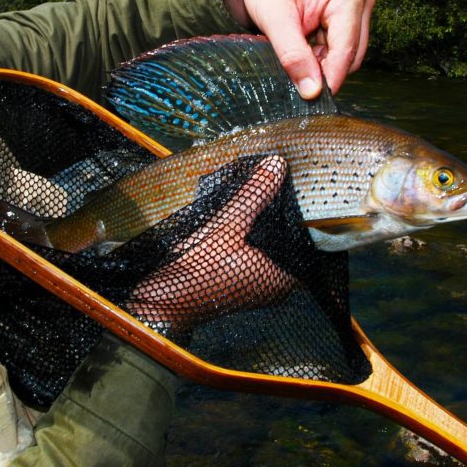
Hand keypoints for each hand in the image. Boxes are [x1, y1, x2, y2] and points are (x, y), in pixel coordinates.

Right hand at [126, 155, 297, 334]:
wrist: (162, 301)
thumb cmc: (198, 269)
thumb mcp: (228, 225)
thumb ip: (255, 195)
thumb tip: (277, 165)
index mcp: (283, 278)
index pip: (304, 238)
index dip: (301, 211)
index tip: (298, 186)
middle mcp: (276, 286)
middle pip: (286, 241)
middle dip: (278, 214)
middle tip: (277, 181)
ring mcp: (256, 287)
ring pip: (268, 247)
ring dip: (261, 224)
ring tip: (259, 192)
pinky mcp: (238, 284)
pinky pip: (253, 254)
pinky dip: (249, 237)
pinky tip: (242, 216)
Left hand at [214, 0, 375, 98]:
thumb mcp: (275, 19)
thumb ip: (294, 56)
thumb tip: (312, 92)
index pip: (346, 52)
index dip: (327, 79)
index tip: (307, 99)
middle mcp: (361, 0)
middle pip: (350, 57)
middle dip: (322, 68)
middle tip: (289, 64)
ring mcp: (356, 8)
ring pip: (345, 56)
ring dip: (319, 61)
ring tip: (291, 46)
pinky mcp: (347, 17)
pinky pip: (338, 49)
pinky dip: (318, 54)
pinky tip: (299, 42)